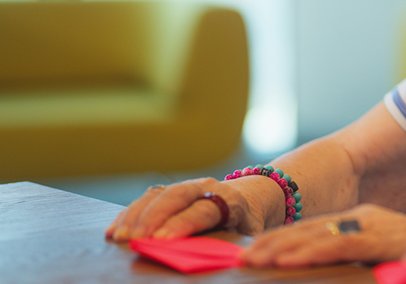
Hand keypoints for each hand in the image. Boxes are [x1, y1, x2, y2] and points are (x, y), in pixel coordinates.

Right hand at [105, 177, 266, 240]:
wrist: (247, 198)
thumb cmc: (246, 224)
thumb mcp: (248, 234)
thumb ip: (236, 243)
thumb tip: (227, 261)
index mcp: (230, 200)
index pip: (203, 210)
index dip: (182, 224)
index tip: (162, 240)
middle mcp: (208, 187)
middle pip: (177, 196)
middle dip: (153, 218)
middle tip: (135, 239)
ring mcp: (187, 186)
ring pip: (158, 195)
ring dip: (135, 216)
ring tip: (119, 238)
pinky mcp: (170, 190)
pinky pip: (146, 198)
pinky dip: (128, 214)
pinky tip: (114, 231)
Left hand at [240, 203, 405, 268]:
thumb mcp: (384, 255)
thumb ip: (360, 256)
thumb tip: (330, 266)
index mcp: (363, 221)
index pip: (313, 228)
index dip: (281, 238)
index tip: (253, 251)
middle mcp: (364, 218)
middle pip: (308, 230)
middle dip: (272, 243)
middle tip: (241, 257)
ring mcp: (372, 226)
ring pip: (316, 236)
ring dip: (280, 248)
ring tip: (252, 260)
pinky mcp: (379, 239)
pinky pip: (338, 247)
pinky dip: (309, 254)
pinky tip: (287, 262)